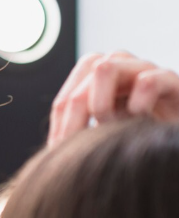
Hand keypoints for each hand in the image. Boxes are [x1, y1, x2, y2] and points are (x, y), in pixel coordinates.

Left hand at [49, 52, 178, 145]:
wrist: (174, 145)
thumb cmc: (137, 145)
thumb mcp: (102, 141)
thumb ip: (78, 138)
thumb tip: (52, 151)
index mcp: (99, 86)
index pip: (67, 94)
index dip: (61, 123)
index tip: (60, 152)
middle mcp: (122, 70)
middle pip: (81, 74)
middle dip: (77, 111)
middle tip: (84, 142)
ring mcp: (147, 72)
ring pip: (107, 65)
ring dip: (100, 102)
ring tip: (111, 127)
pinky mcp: (172, 82)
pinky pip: (149, 80)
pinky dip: (137, 103)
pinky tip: (138, 121)